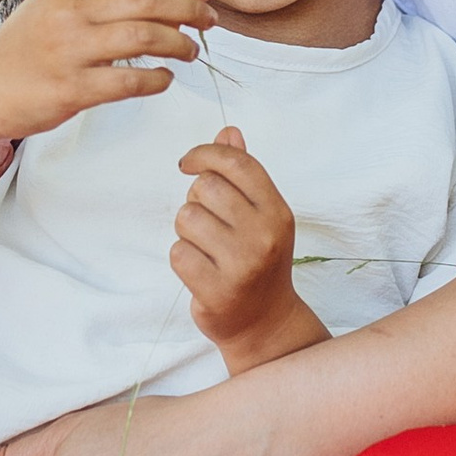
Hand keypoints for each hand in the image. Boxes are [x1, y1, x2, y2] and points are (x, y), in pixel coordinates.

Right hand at [0, 0, 214, 150]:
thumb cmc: (18, 54)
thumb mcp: (51, 9)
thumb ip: (94, 0)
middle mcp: (69, 13)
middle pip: (147, 0)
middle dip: (188, 7)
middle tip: (209, 18)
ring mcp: (69, 51)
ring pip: (144, 37)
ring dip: (178, 43)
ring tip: (192, 50)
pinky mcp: (71, 89)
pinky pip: (129, 82)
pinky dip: (156, 80)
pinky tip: (165, 80)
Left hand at [171, 128, 325, 370]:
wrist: (265, 323)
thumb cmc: (259, 262)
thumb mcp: (261, 216)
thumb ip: (244, 174)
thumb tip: (229, 131)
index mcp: (277, 211)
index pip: (237, 164)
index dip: (205, 153)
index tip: (187, 163)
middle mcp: (264, 235)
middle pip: (205, 187)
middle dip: (196, 201)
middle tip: (210, 224)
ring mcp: (242, 264)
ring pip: (186, 218)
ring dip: (187, 232)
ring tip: (207, 249)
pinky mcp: (217, 290)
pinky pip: (178, 253)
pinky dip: (182, 258)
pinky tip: (201, 270)